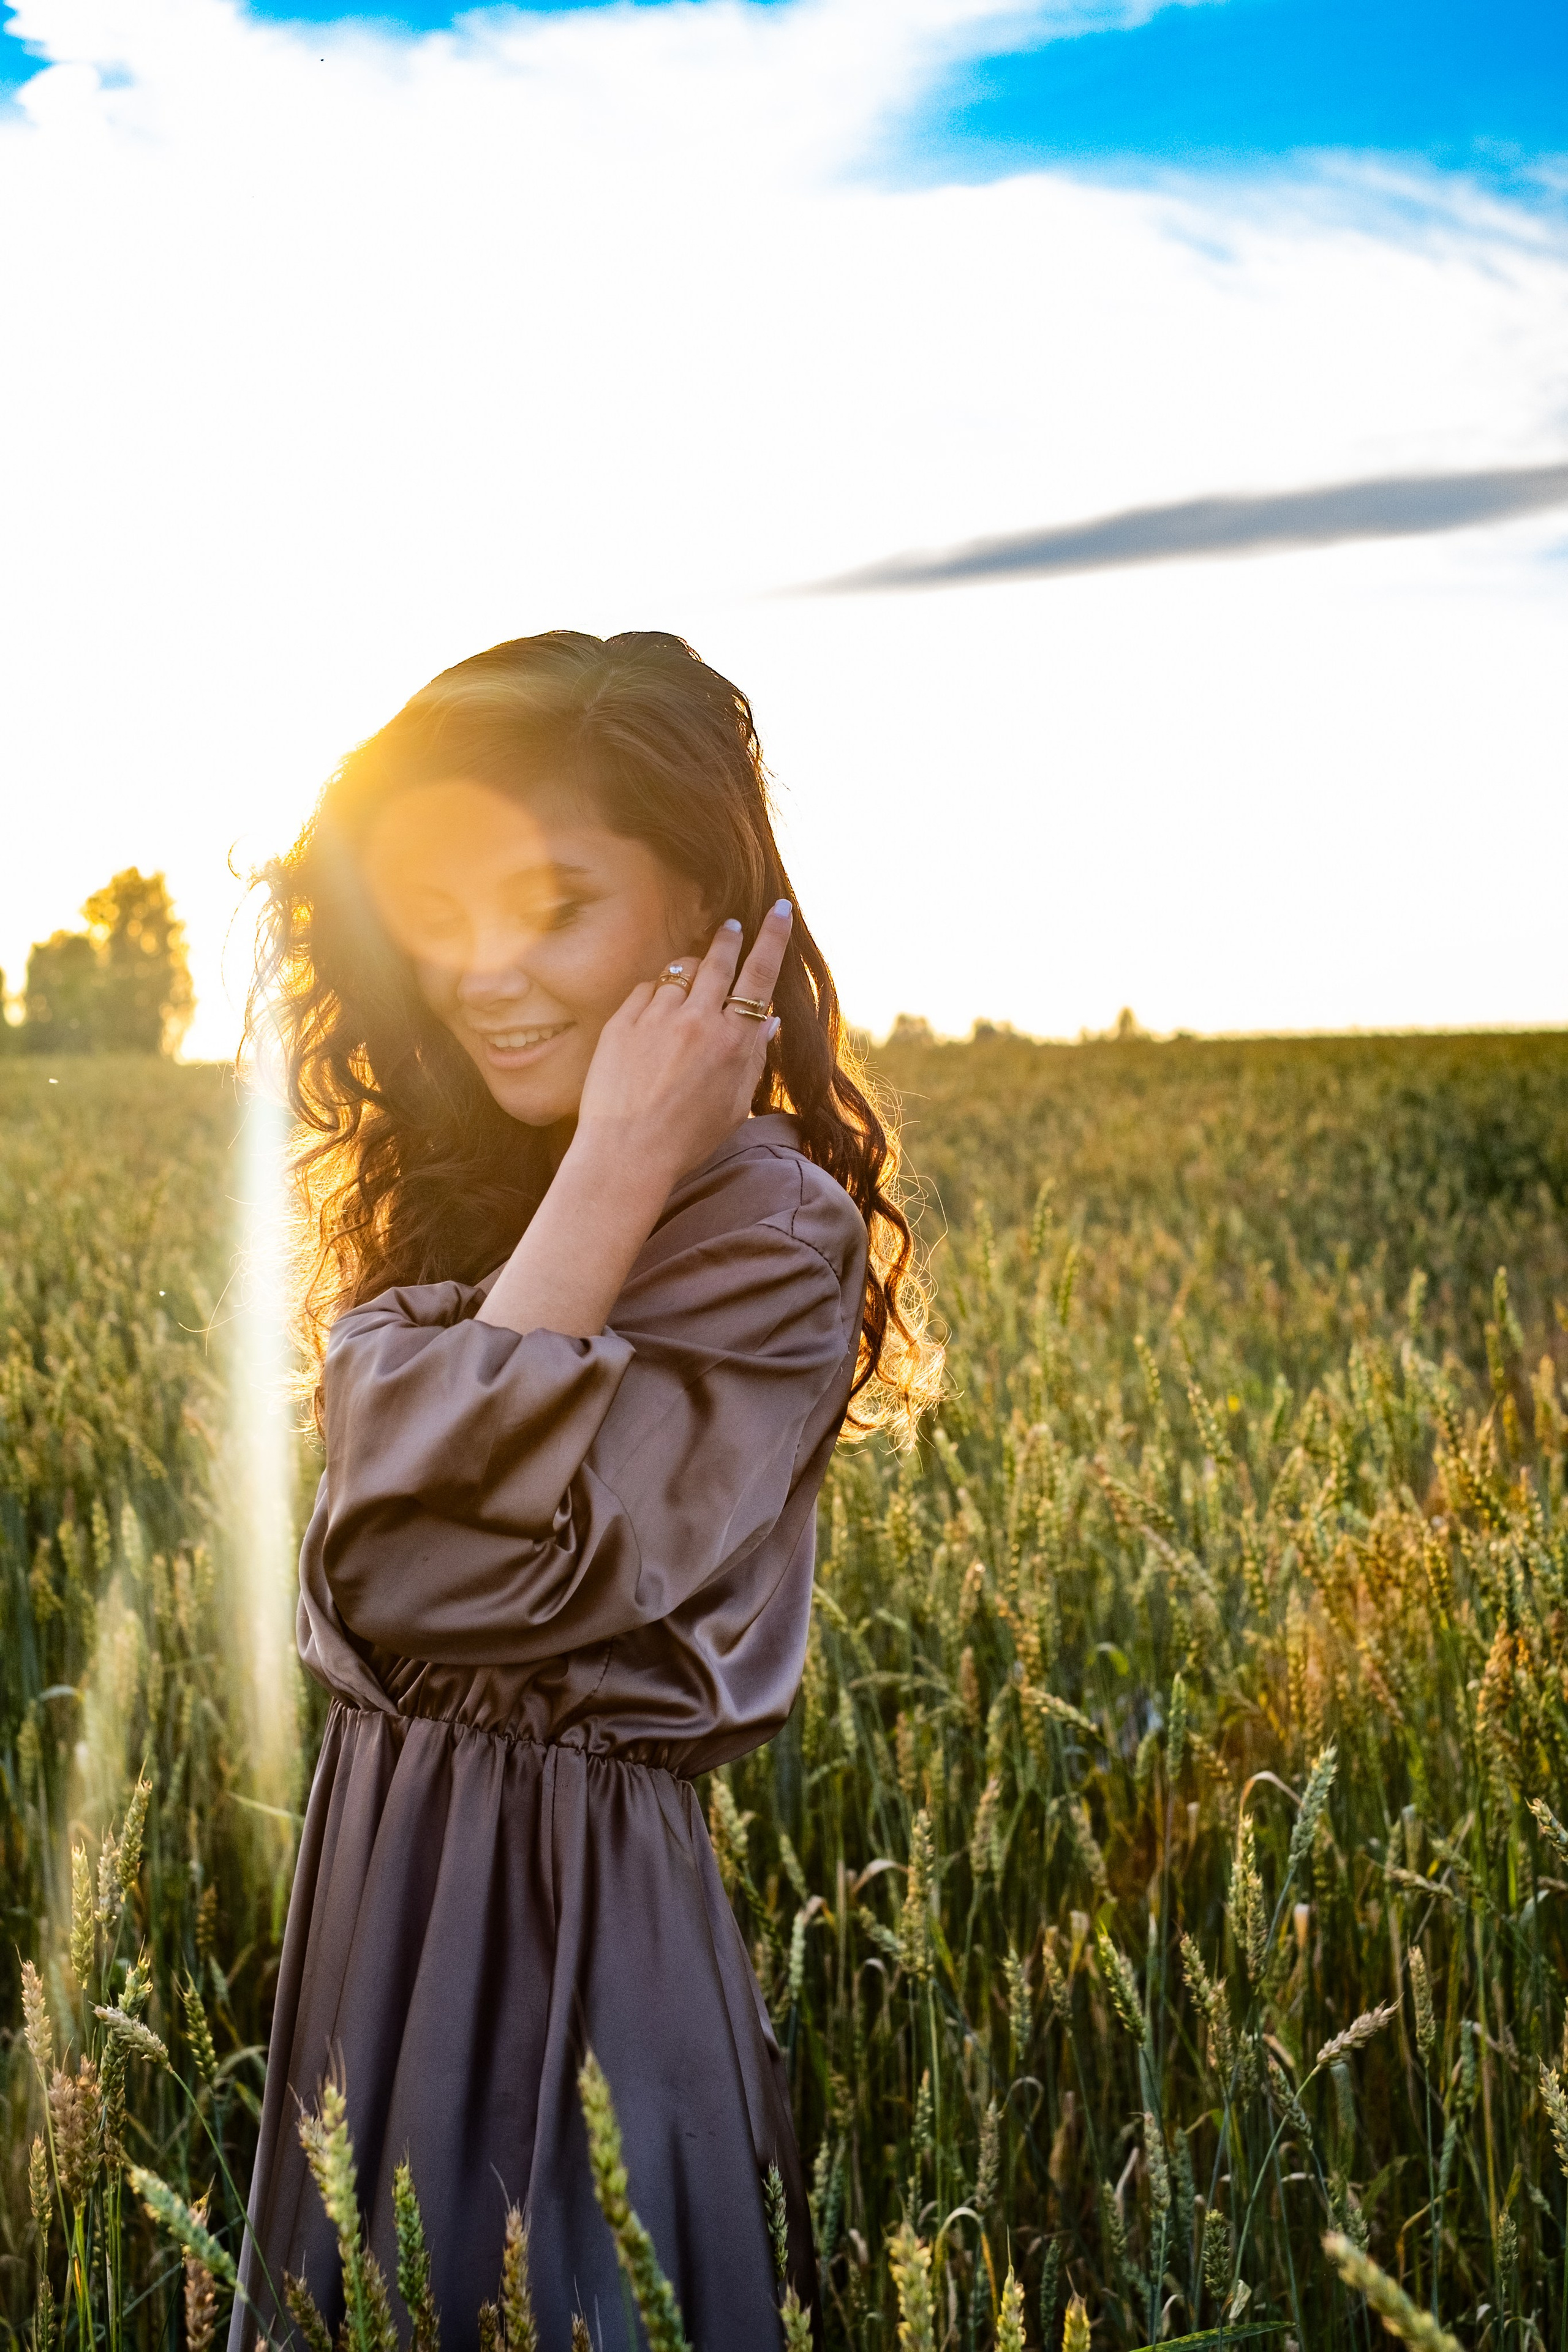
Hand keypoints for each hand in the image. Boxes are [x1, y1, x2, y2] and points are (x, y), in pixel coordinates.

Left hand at [475, 902, 791, 1338]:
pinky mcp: (622, 1024)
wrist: (626, 1155)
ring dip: (691, 967)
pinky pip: (646, 990)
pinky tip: (658, 1005)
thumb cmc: (686, 1139)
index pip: (759, 976)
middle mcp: (697, 1021)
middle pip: (718, 960)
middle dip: (729, 937)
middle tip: (732, 925)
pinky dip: (657, 992)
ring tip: (694, 973)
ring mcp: (656, 1019)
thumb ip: (753, 1056)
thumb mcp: (735, 1104)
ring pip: (680, 971)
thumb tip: (768, 1018)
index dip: (773, 938)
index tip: (780, 909)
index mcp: (733, 1042)